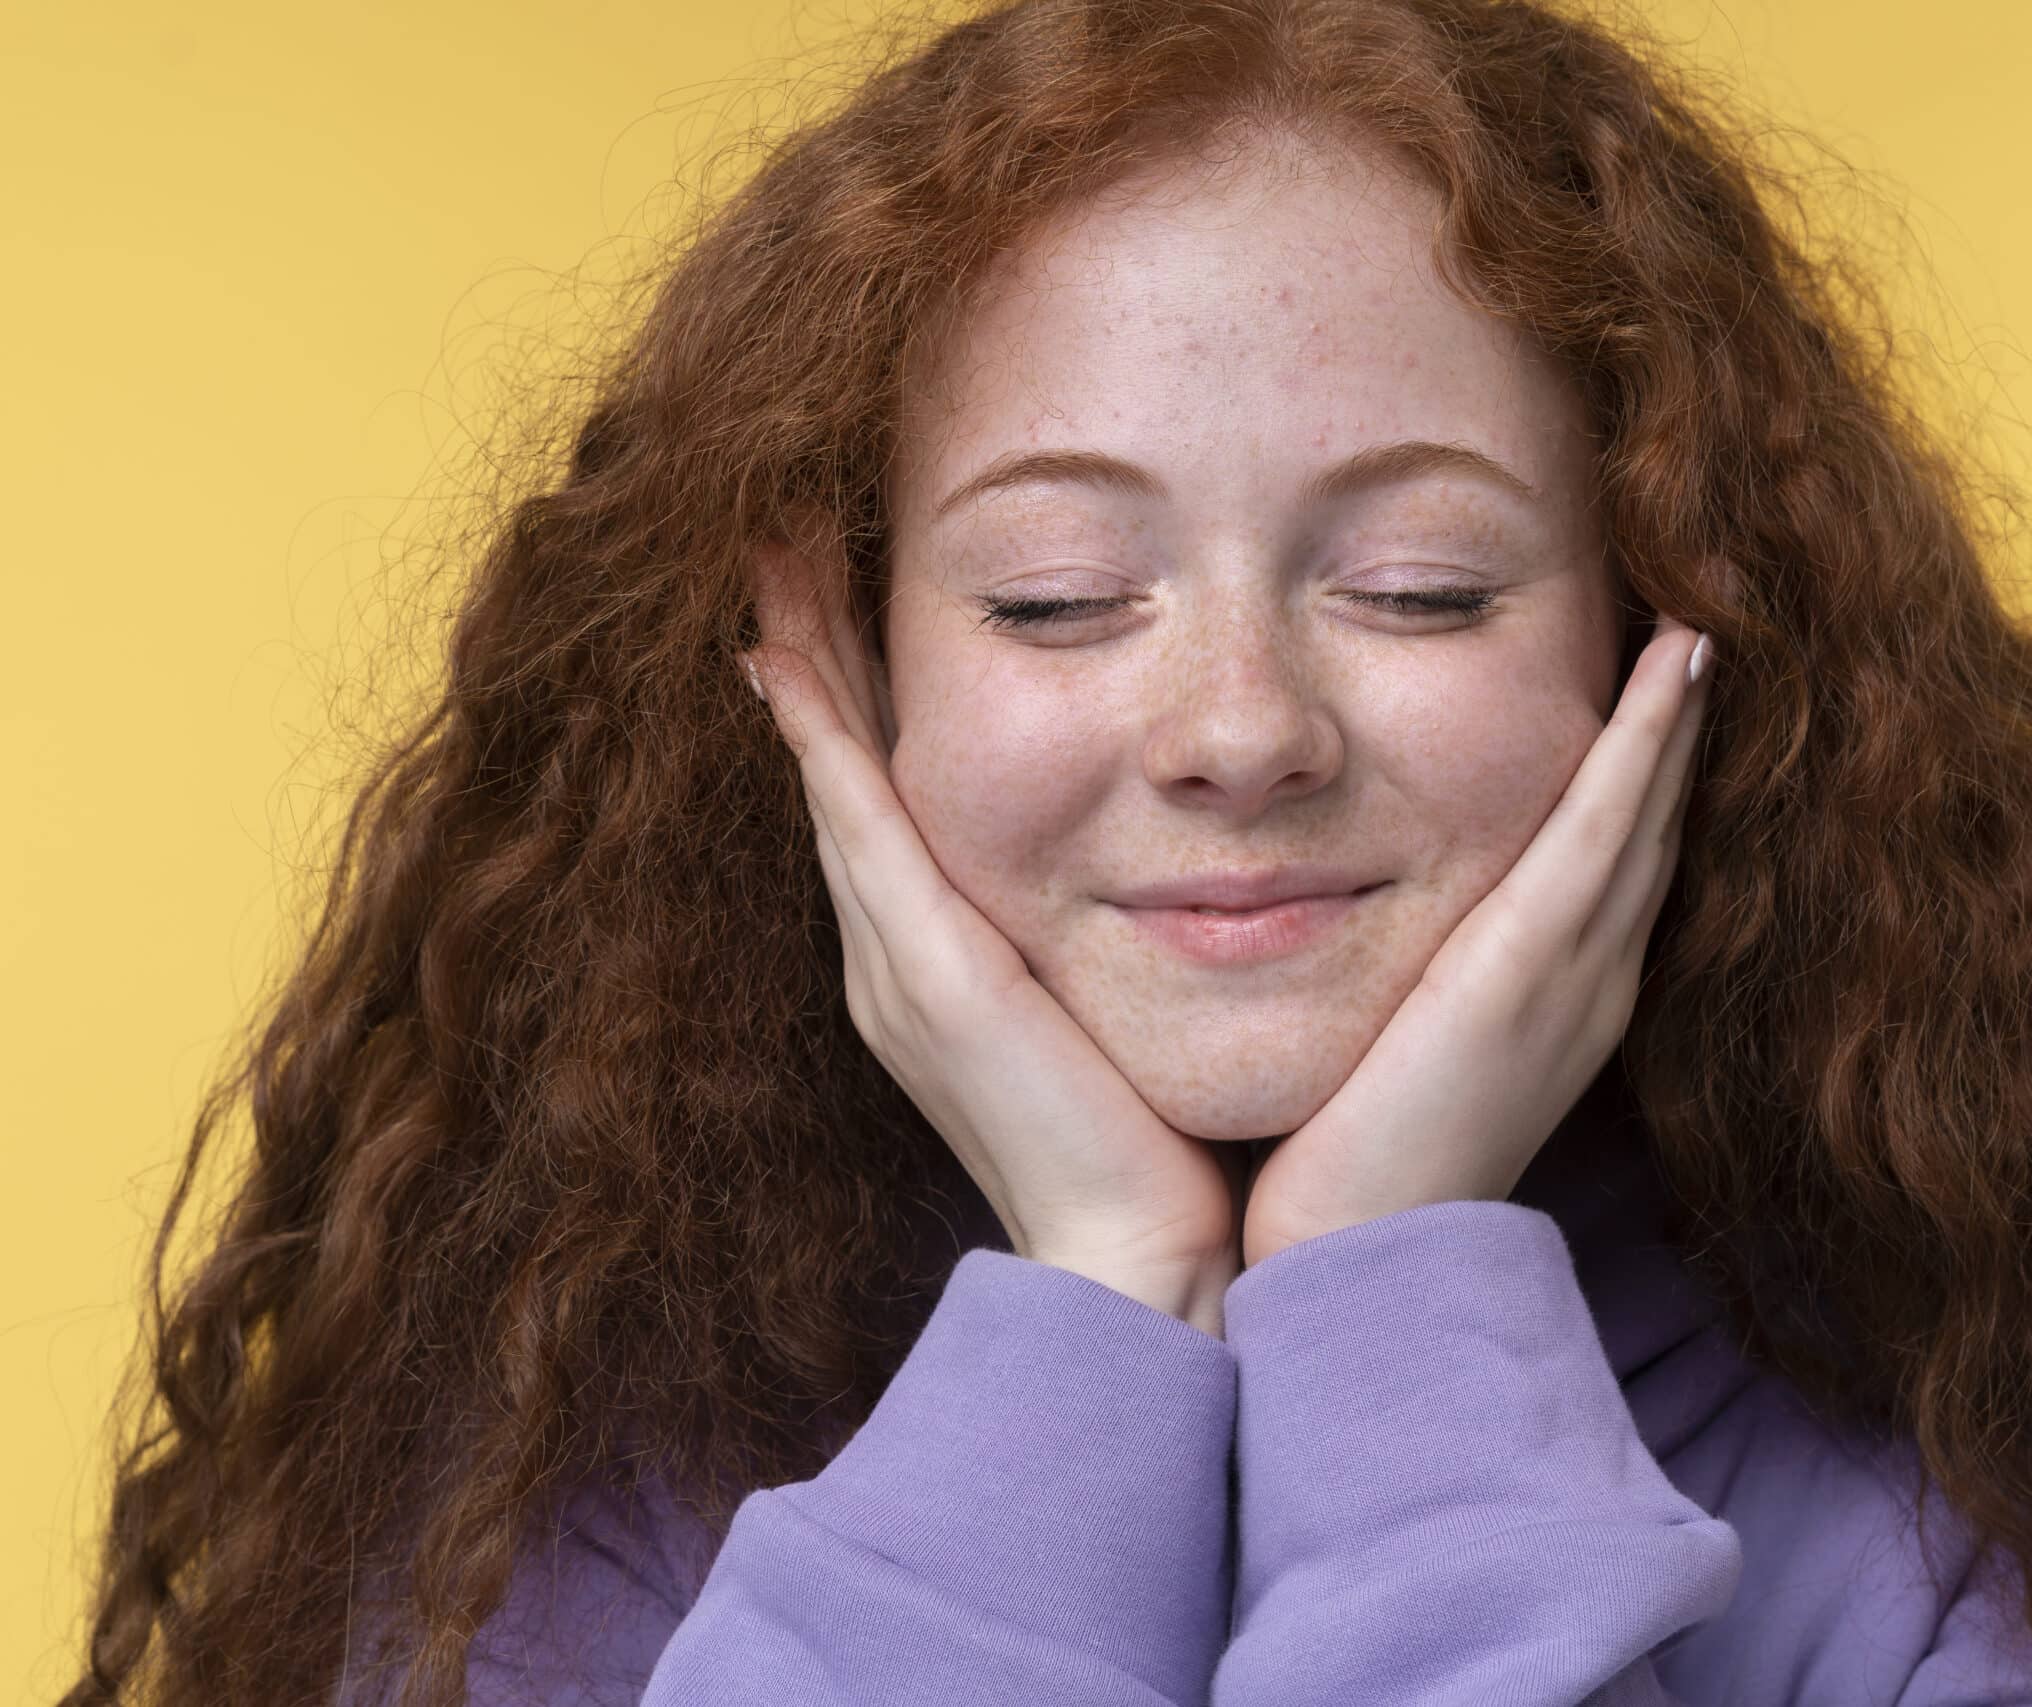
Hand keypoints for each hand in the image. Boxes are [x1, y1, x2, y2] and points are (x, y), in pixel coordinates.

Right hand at [742, 522, 1242, 1329]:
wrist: (1136, 1262)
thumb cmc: (1149, 1148)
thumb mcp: (1116, 1014)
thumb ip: (1102, 943)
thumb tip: (1161, 868)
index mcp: (939, 964)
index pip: (888, 804)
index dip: (854, 702)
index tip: (837, 602)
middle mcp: (896, 956)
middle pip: (839, 776)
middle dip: (807, 658)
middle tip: (776, 546)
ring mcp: (897, 964)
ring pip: (835, 783)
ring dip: (801, 669)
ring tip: (774, 563)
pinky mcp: (928, 973)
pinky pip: (861, 828)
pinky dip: (821, 742)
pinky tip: (787, 662)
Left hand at [1236, 611, 1714, 1269]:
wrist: (1355, 1260)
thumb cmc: (1348, 1166)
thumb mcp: (1393, 1046)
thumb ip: (1408, 982)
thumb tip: (1371, 923)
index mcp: (1560, 1002)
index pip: (1613, 862)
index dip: (1643, 775)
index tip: (1656, 689)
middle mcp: (1592, 981)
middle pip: (1653, 825)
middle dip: (1678, 730)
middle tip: (1703, 627)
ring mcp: (1578, 973)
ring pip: (1648, 810)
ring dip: (1679, 712)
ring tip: (1703, 619)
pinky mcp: (1535, 966)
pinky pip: (1610, 825)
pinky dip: (1648, 741)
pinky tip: (1676, 664)